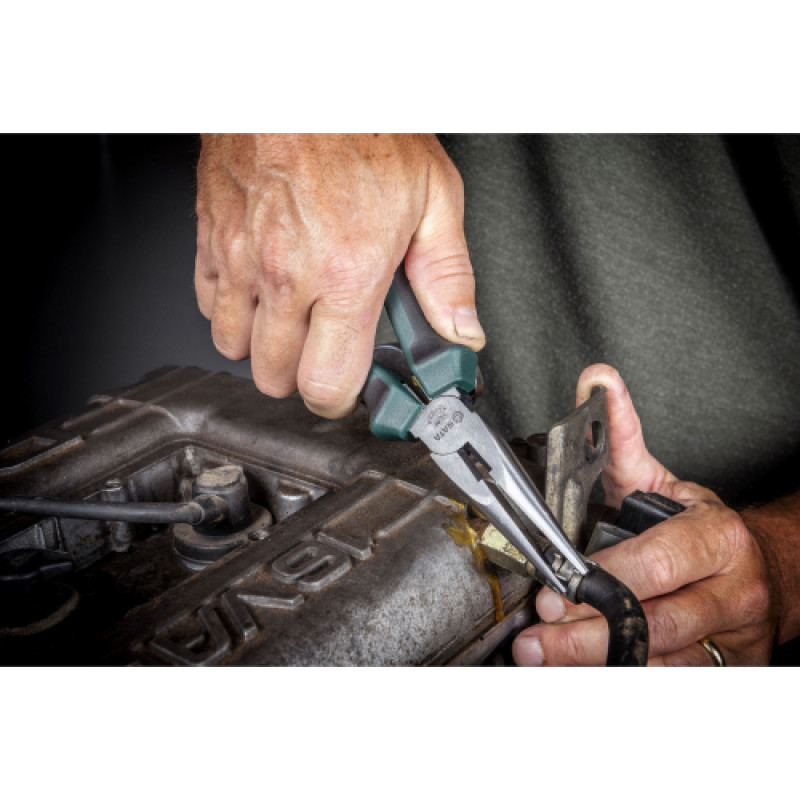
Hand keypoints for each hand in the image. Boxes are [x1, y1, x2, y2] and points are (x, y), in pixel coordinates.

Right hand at [195, 134, 484, 417]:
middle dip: (303, 377)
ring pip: (234, 348)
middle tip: (328, 350)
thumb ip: (449, 277)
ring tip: (295, 318)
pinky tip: (262, 288)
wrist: (304, 77)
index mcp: (346, 274)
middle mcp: (287, 274)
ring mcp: (241, 258)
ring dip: (264, 346)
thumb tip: (460, 332)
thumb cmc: (364, 126)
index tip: (353, 389)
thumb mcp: (434, 198)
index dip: (341, 399)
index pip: (326, 384)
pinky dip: (231, 309)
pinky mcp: (211, 238)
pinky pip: (206, 304)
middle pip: (275, 377)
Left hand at [512, 364, 778, 665]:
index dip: (602, 580)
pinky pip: (674, 682)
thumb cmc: (703, 528)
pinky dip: (625, 678)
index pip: (656, 564)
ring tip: (547, 659)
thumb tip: (597, 381)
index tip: (553, 592)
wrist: (766, 569)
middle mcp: (734, 592)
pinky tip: (585, 673)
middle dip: (588, 635)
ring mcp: (735, 637)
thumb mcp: (664, 480)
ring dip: (597, 665)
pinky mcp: (729, 669)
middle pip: (655, 624)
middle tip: (537, 638)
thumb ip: (624, 438)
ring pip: (663, 664)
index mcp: (718, 539)